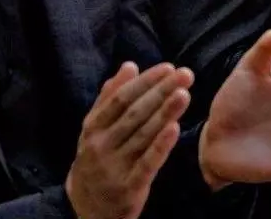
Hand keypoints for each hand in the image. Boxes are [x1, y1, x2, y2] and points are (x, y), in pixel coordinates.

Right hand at [66, 62, 192, 218]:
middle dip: (161, 91)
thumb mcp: (93, 128)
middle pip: (134, 113)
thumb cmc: (94, 159)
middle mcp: (102, 144)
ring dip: (165, 113)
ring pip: (142, 135)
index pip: (121, 98)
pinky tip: (174, 128)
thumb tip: (130, 66)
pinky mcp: (129, 187)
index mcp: (93, 126)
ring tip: (185, 93)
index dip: (145, 82)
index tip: (167, 68)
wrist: (86, 209)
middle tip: (185, 74)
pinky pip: (147, 163)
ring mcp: (115, 166)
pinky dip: (161, 145)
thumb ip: (110, 96)